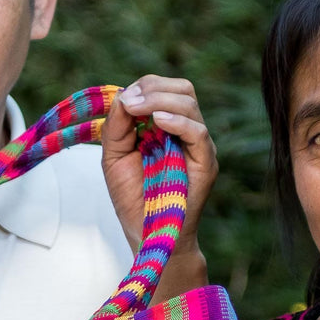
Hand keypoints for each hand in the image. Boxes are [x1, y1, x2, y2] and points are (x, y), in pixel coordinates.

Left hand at [100, 75, 217, 254]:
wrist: (146, 233)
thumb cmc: (132, 197)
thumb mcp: (114, 156)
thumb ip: (117, 125)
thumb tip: (125, 96)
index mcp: (164, 126)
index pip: (163, 89)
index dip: (144, 86)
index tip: (123, 99)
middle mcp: (184, 131)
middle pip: (182, 89)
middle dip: (153, 88)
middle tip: (131, 101)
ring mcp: (197, 145)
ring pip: (190, 104)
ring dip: (160, 100)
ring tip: (138, 108)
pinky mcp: (205, 162)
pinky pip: (199, 132)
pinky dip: (178, 122)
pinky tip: (159, 121)